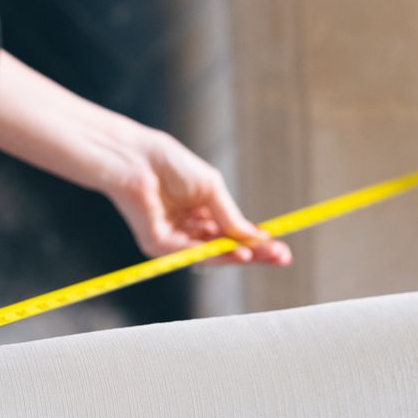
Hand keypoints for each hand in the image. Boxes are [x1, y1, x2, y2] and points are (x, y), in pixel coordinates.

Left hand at [103, 126, 292, 266]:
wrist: (136, 159)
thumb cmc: (169, 164)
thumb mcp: (211, 188)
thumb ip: (230, 215)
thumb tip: (256, 237)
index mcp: (201, 211)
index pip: (232, 233)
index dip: (256, 242)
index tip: (281, 248)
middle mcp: (189, 228)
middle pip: (226, 248)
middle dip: (254, 254)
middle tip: (281, 257)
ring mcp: (174, 238)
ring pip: (211, 255)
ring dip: (237, 256)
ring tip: (258, 254)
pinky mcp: (159, 245)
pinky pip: (190, 254)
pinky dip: (214, 255)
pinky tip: (236, 252)